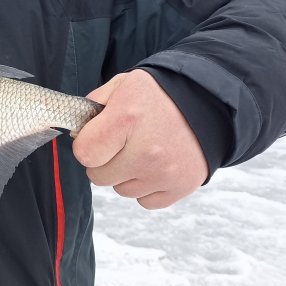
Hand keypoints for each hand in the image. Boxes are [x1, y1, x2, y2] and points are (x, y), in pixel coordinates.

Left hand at [72, 69, 207, 208]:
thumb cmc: (161, 94)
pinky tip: (156, 165)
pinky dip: (147, 187)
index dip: (86, 145)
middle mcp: (146, 151)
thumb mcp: (123, 85)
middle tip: (122, 143)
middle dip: (104, 160)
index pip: (84, 153)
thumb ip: (94, 106)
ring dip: (126, 174)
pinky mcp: (180, 187)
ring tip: (144, 150)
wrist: (209, 103)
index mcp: (127, 119)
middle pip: (99, 176)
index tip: (97, 136)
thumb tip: (76, 131)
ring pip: (121, 190)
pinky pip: (145, 201)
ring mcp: (164, 173)